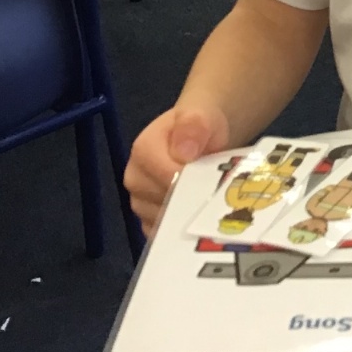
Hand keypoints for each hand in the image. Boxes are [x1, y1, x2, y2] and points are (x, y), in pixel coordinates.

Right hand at [124, 105, 231, 237]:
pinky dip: (182, 231)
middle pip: (166, 202)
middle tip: (216, 194)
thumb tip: (184, 151)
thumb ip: (193, 126)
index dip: (194, 181)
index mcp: (143, 150)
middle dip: (193, 200)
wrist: (201, 137)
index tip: (214, 179)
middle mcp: (135, 178)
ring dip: (189, 216)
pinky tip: (198, 219)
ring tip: (209, 203)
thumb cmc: (201, 127)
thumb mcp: (201, 116)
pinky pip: (164, 235)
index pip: (168, 177)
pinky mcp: (148, 220)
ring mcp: (139, 202)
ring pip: (165, 222)